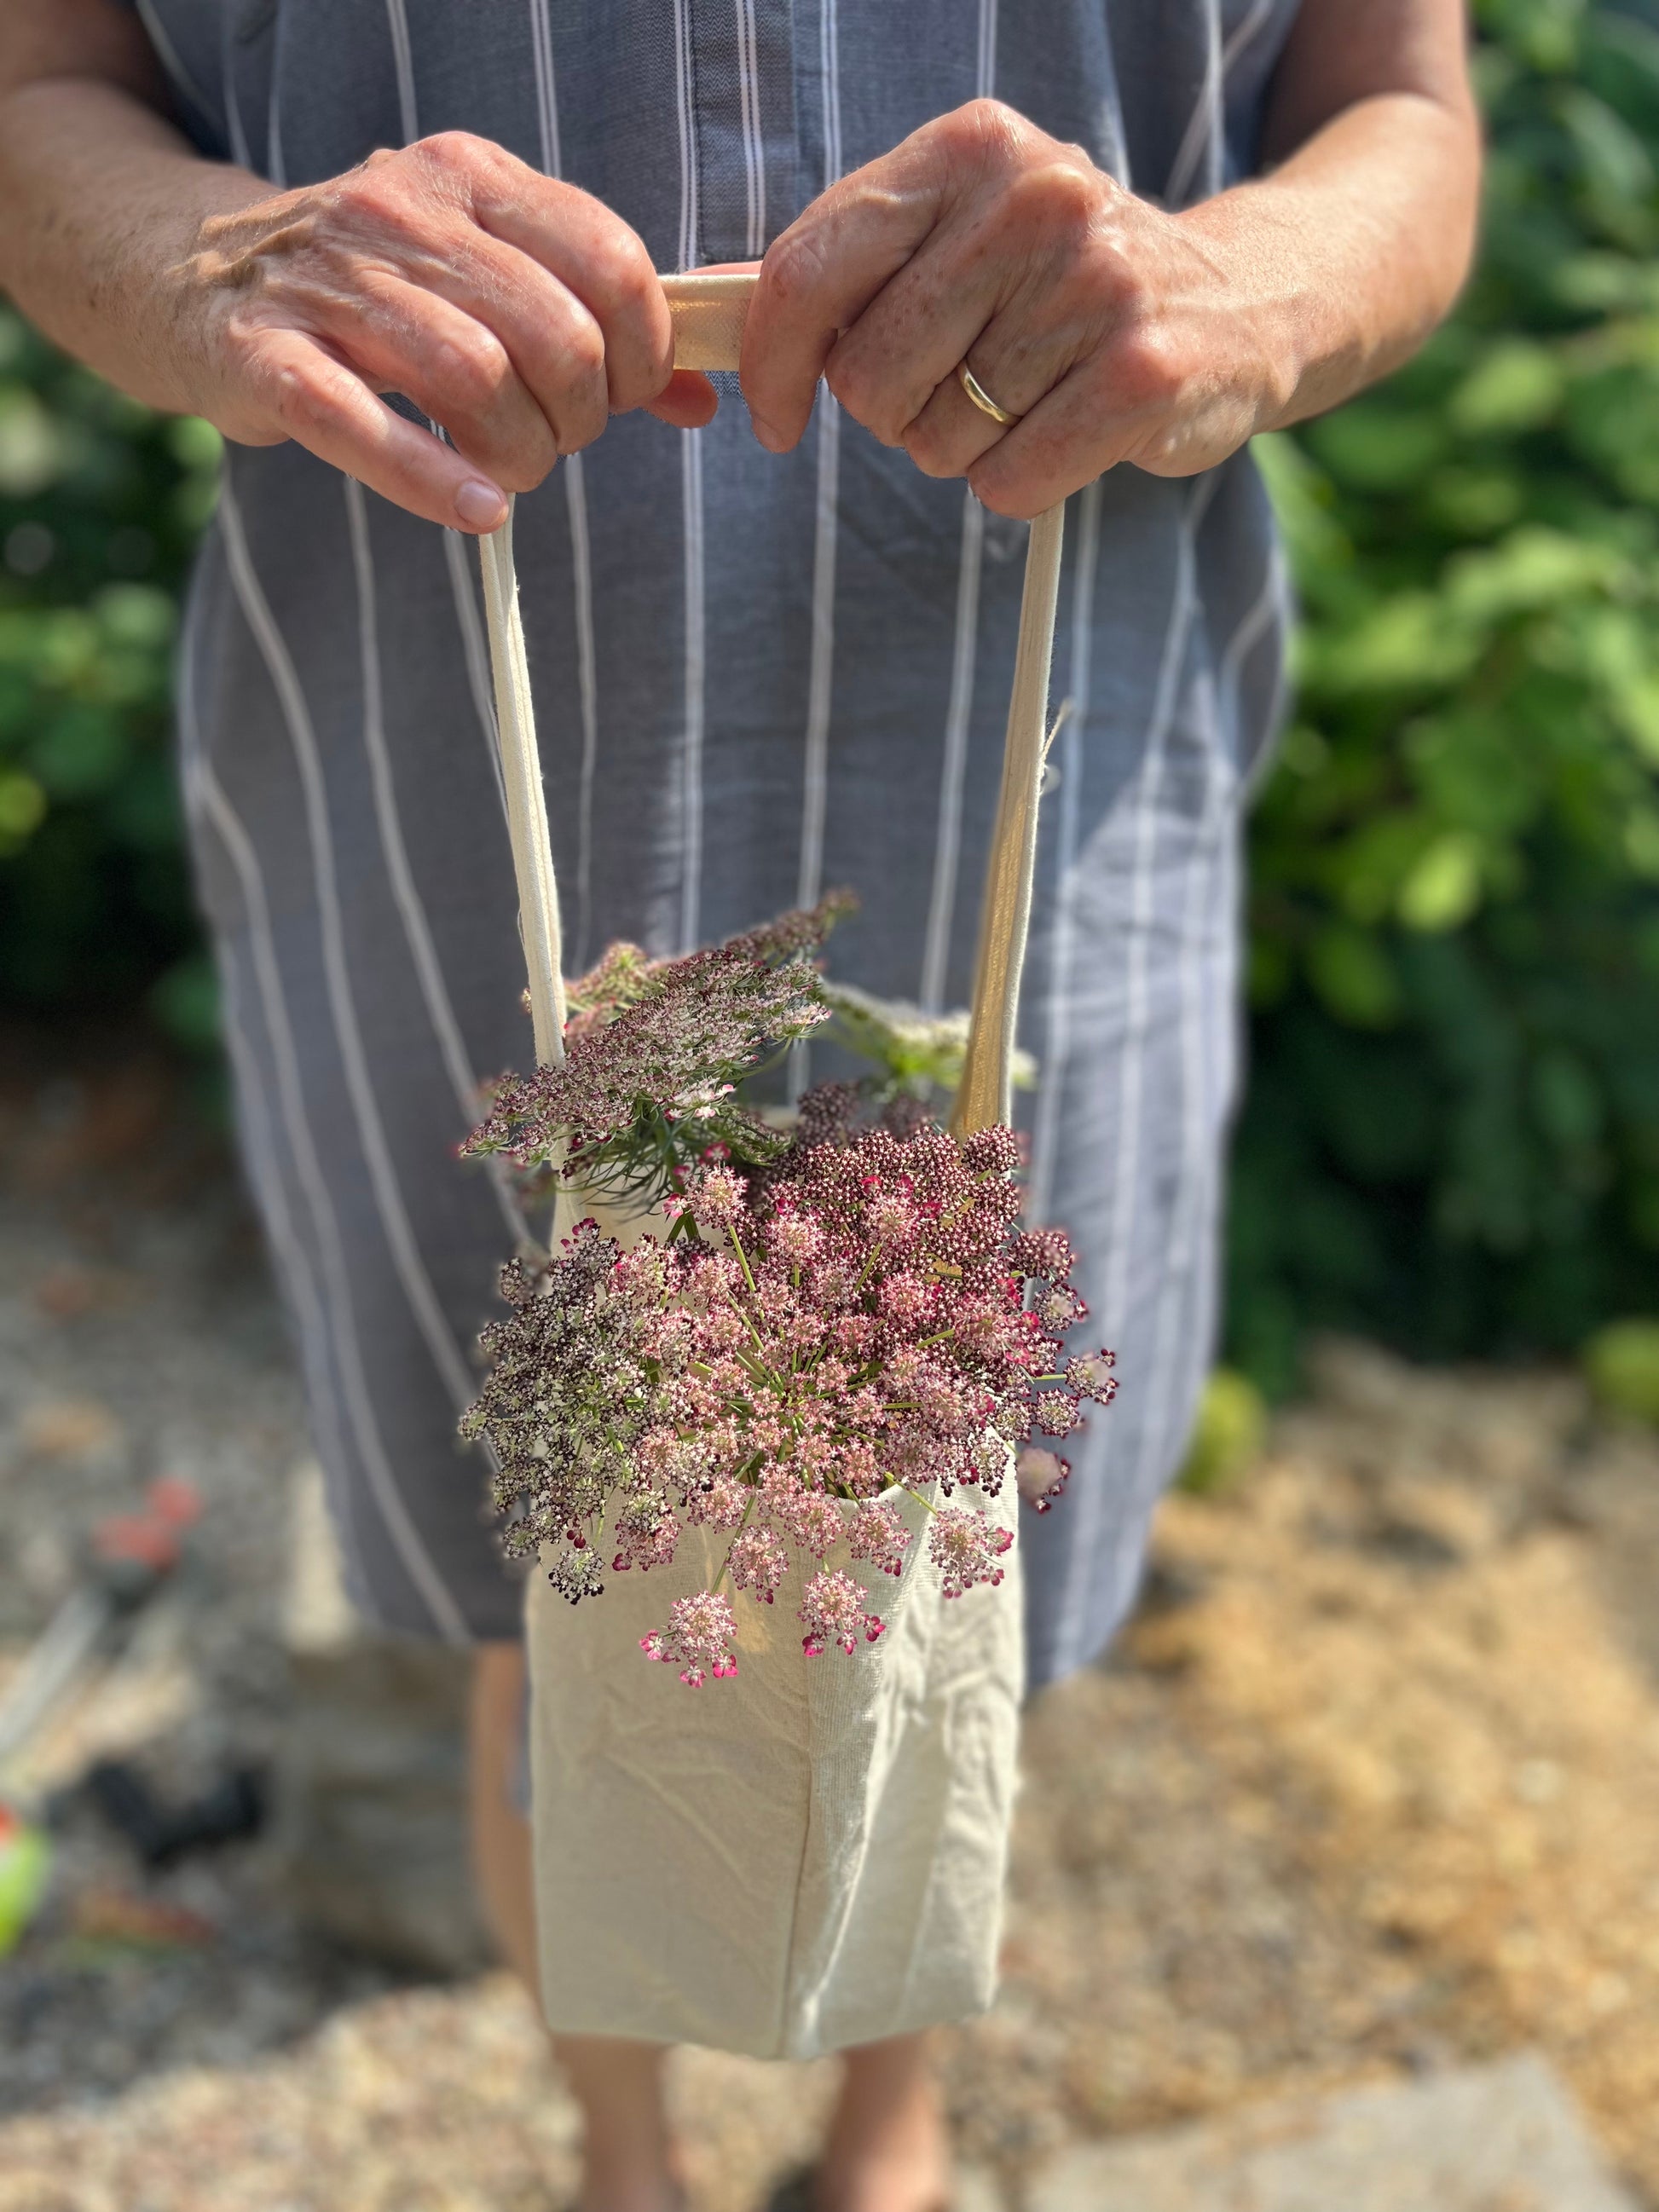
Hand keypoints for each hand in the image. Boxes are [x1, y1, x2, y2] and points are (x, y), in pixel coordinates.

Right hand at [168, 131, 716, 529]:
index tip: (617, 396)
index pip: (610, 261)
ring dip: (519, 456)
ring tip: (508, 475)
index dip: (640, 354)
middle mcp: (404, 213)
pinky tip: (479, 508)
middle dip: (580, 418)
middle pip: (554, 334)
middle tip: (555, 444)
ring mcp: (330, 283)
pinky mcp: (267, 357)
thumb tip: (702, 399)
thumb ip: (588, 324)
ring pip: (475, 380)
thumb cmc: (365, 293)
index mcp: (472, 178)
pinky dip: (436, 481)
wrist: (189, 277)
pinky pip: (364, 426)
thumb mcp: (478, 273)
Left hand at [740, 99, 1297, 518]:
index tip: (778, 418)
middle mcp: (1033, 198)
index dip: (771, 366)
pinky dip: (1022, 484)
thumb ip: (851, 263)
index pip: (809, 272)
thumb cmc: (1064, 281)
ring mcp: (1095, 284)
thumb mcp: (960, 230)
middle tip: (963, 386)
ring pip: (939, 439)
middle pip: (869, 377)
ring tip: (1031, 396)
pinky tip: (1066, 434)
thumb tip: (707, 311)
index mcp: (966, 148)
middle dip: (897, 411)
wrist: (1244, 298)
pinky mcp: (1142, 374)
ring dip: (968, 447)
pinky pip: (1009, 481)